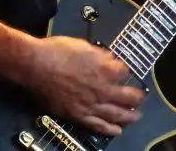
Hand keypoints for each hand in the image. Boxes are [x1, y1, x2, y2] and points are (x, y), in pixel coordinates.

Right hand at [18, 36, 144, 136]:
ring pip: (116, 114)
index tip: (124, 71)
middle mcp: (102, 89)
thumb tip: (109, 59)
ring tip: (136, 117)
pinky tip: (117, 130)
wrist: (35, 65)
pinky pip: (98, 125)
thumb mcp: (82, 45)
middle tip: (140, 98)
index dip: (125, 71)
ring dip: (129, 116)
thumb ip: (99, 55)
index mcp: (105, 69)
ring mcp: (92, 104)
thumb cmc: (57, 51)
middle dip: (136, 98)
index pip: (124, 72)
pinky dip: (110, 129)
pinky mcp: (79, 114)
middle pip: (127, 97)